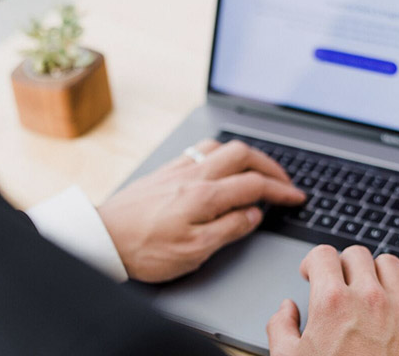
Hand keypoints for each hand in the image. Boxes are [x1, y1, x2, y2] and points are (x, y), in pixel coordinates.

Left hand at [97, 139, 306, 282]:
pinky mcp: (164, 171)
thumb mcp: (194, 251)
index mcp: (205, 195)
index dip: (281, 191)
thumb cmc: (144, 249)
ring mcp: (177, 169)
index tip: (296, 198)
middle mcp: (193, 174)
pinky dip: (221, 155)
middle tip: (284, 183)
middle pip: (243, 154)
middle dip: (270, 166)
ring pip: (221, 147)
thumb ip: (229, 229)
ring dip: (245, 156)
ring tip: (257, 172)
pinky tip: (220, 168)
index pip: (254, 185)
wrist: (102, 237)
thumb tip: (254, 214)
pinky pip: (200, 150)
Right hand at [267, 245, 398, 355]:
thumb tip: (287, 310)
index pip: (323, 254)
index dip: (312, 262)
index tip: (311, 273)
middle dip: (342, 265)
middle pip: (356, 254)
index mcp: (332, 303)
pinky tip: (396, 301)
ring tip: (366, 287)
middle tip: (336, 282)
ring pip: (390, 264)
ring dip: (375, 271)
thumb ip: (280, 327)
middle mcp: (369, 300)